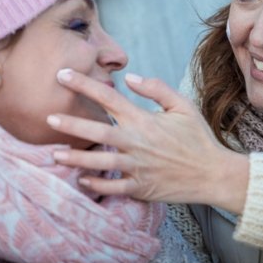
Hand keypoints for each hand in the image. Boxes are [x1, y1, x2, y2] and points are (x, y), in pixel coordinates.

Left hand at [48, 69, 249, 212]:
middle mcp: (136, 142)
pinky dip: (95, 184)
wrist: (213, 174)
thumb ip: (156, 88)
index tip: (63, 75)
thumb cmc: (198, 138)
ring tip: (54, 153)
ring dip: (75, 157)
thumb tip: (130, 77)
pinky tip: (81, 179)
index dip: (83, 84)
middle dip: (70, 123)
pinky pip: (112, 187)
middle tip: (48, 117)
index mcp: (144, 120)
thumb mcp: (183, 106)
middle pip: (97, 130)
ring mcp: (137, 167)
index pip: (108, 97)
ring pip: (99, 162)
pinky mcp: (140, 187)